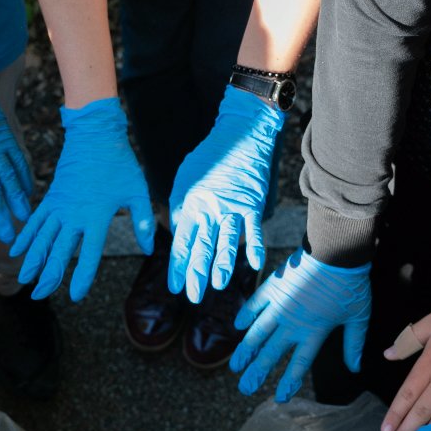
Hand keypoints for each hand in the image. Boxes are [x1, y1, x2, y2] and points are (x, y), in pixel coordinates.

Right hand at [11, 97, 153, 301]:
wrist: (94, 133)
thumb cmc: (119, 162)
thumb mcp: (137, 191)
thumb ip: (142, 220)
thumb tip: (150, 248)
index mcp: (96, 217)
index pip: (88, 254)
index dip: (82, 277)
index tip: (75, 296)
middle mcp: (73, 215)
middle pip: (58, 251)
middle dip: (48, 275)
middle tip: (38, 296)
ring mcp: (59, 206)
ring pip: (41, 238)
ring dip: (32, 260)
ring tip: (24, 279)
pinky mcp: (51, 196)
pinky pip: (34, 220)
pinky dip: (25, 235)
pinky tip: (16, 249)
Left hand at [167, 86, 281, 303]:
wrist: (241, 135)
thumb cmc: (210, 156)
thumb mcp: (184, 178)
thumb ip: (180, 205)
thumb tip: (178, 231)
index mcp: (191, 204)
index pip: (182, 241)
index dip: (178, 265)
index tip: (174, 286)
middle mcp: (210, 209)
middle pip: (202, 246)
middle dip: (197, 273)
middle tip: (193, 296)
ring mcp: (233, 207)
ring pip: (226, 242)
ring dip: (222, 265)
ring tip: (217, 285)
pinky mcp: (252, 204)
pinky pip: (253, 229)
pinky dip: (255, 247)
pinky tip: (254, 265)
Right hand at [229, 249, 369, 401]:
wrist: (336, 251)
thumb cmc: (351, 284)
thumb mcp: (359, 316)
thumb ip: (354, 344)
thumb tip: (355, 369)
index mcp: (314, 331)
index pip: (299, 363)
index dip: (288, 382)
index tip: (280, 397)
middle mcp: (293, 322)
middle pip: (271, 353)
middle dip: (257, 373)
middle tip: (245, 389)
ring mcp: (280, 304)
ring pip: (257, 333)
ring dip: (245, 351)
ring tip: (235, 366)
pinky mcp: (274, 286)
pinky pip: (255, 303)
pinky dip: (246, 314)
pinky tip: (237, 326)